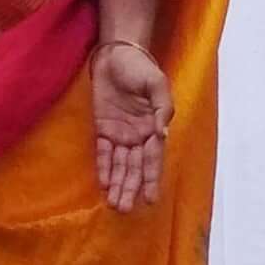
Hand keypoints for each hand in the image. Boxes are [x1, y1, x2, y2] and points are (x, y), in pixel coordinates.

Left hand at [91, 37, 170, 210]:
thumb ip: (161, 107)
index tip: (150, 200)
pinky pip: (102, 152)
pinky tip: (104, 184)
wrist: (117, 54)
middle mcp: (138, 135)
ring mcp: (120, 133)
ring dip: (118, 184)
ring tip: (115, 205)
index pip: (152, 158)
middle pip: (134, 167)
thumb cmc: (140, 67)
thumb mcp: (156, 83)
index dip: (151, 179)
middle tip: (125, 209)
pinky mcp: (103, 128)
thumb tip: (161, 133)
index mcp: (154, 127)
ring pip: (119, 164)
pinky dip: (104, 167)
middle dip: (131, 188)